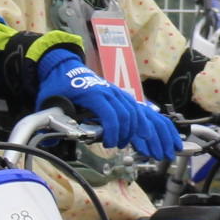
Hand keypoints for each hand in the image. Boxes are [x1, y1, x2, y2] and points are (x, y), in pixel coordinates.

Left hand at [37, 50, 182, 160]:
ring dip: (155, 133)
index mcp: (95, 93)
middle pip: (132, 114)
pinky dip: (158, 126)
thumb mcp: (51, 100)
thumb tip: (54, 139)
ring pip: (143, 114)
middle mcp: (112, 93)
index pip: (111, 113)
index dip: (114, 130)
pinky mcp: (124, 100)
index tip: (111, 144)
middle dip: (139, 136)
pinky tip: (168, 138)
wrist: (65, 67)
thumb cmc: (59, 84)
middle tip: (144, 152)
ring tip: (165, 150)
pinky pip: (146, 113)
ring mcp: (121, 96)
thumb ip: (54, 119)